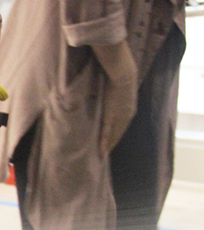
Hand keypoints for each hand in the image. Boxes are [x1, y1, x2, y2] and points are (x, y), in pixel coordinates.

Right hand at [93, 41, 136, 156]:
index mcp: (129, 108)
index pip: (122, 125)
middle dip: (113, 142)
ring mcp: (119, 118)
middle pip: (119, 133)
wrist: (122, 73)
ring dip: (108, 146)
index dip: (117, 134)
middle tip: (106, 153)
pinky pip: (107, 135)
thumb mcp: (116, 85)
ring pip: (114, 136)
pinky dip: (104, 144)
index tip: (112, 141)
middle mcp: (126, 115)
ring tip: (102, 155)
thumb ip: (112, 90)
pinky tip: (101, 153)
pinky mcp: (111, 119)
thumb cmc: (118, 75)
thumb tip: (106, 90)